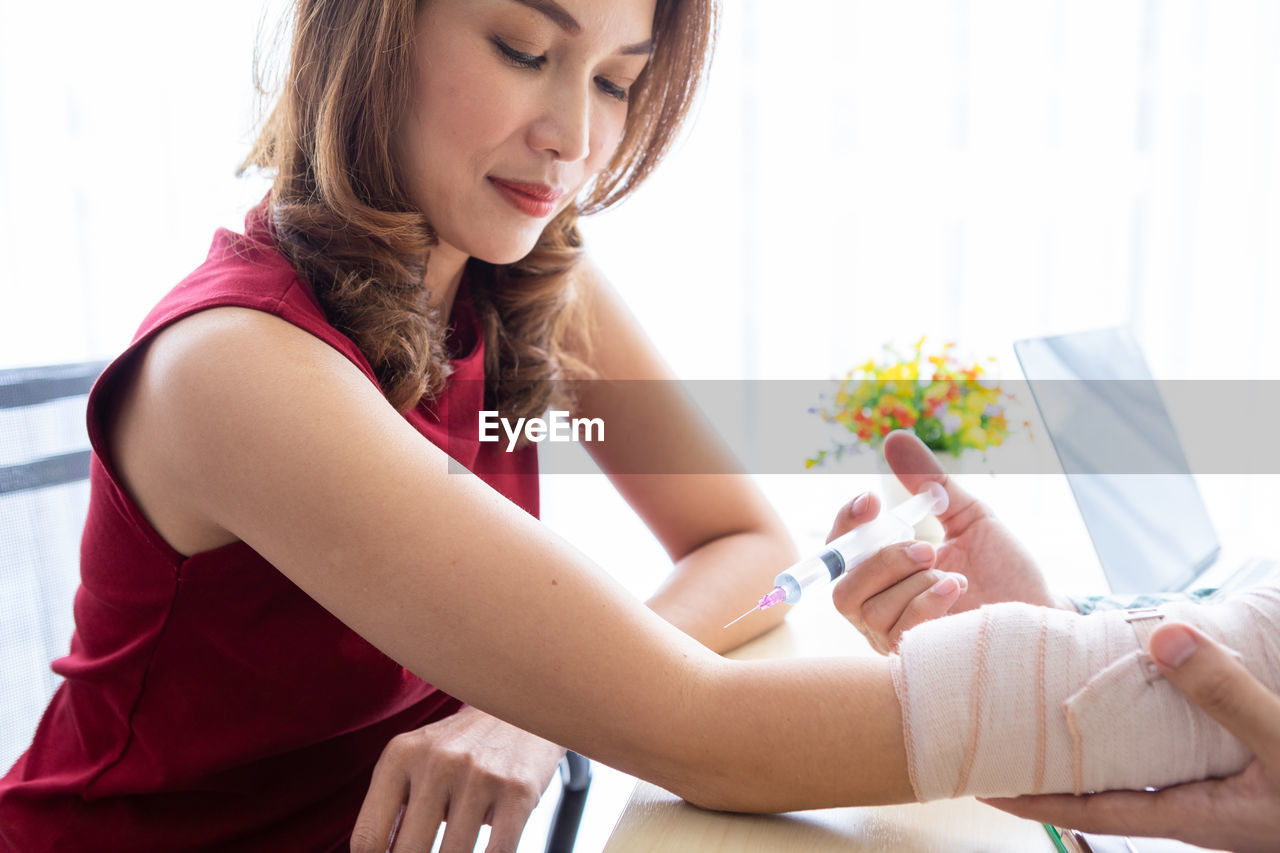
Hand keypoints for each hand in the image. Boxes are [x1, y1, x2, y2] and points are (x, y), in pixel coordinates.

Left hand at [350, 705, 565, 852]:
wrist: (523, 707)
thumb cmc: (463, 748)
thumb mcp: (418, 762)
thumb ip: (394, 808)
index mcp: (400, 756)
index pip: (367, 839)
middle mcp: (436, 762)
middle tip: (429, 851)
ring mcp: (478, 775)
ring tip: (458, 846)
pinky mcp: (517, 789)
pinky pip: (497, 852)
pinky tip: (486, 852)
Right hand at [830, 430, 1059, 652]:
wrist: (1043, 613)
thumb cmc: (1005, 570)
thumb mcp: (969, 517)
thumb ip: (931, 484)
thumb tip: (894, 438)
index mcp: (884, 574)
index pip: (841, 551)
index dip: (845, 525)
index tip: (873, 499)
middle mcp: (879, 608)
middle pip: (843, 585)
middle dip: (882, 559)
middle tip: (926, 546)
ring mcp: (893, 638)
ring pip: (869, 608)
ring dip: (913, 582)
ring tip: (955, 575)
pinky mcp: (914, 659)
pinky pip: (898, 629)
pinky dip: (927, 602)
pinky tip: (957, 590)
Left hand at [982, 622, 1279, 852]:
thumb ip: (1227, 694)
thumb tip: (1161, 638)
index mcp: (1193, 815)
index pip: (1091, 810)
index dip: (1034, 799)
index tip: (981, 784)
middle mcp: (1195, 810)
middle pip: (1101, 791)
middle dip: (1048, 768)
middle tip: (995, 737)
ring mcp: (1214, 798)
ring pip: (1135, 771)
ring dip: (1094, 745)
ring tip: (1045, 712)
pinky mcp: (1235, 781)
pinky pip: (1170, 757)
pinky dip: (1139, 731)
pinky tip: (1132, 701)